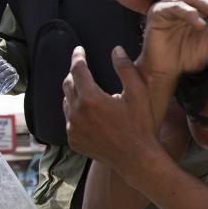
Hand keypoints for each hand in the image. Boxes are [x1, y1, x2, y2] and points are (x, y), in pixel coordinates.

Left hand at [62, 46, 159, 171]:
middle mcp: (76, 113)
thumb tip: (116, 50)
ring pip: (67, 103)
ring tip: (87, 90)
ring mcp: (73, 128)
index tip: (79, 50)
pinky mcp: (73, 140)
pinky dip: (77, 113)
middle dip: (74, 73)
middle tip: (82, 67)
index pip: (77, 69)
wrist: (136, 158)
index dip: (78, 57)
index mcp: (91, 98)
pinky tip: (89, 114)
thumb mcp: (138, 93)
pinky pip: (70, 121)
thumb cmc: (140, 125)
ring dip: (75, 93)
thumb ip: (125, 68)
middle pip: (68, 84)